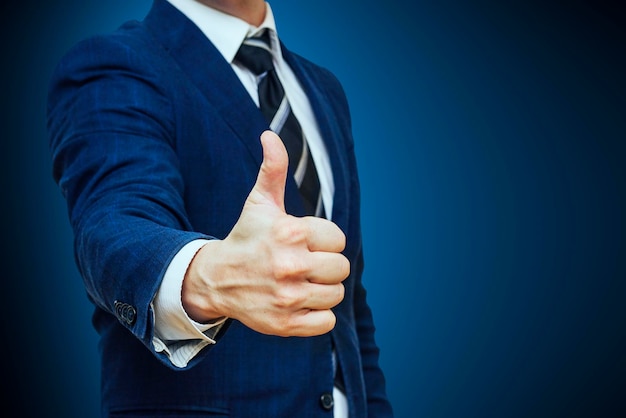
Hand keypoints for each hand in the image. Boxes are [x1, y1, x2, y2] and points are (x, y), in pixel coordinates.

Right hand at [182, 131, 348, 336]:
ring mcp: (288, 297)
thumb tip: (269, 135)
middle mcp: (290, 265)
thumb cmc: (246, 238)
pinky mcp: (286, 324)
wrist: (216, 279)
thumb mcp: (259, 202)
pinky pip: (326, 322)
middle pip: (341, 268)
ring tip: (300, 283)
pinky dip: (317, 315)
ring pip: (335, 295)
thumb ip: (273, 169)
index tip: (304, 242)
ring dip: (322, 290)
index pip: (338, 239)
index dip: (324, 241)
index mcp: (291, 232)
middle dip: (326, 266)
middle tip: (303, 264)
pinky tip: (298, 303)